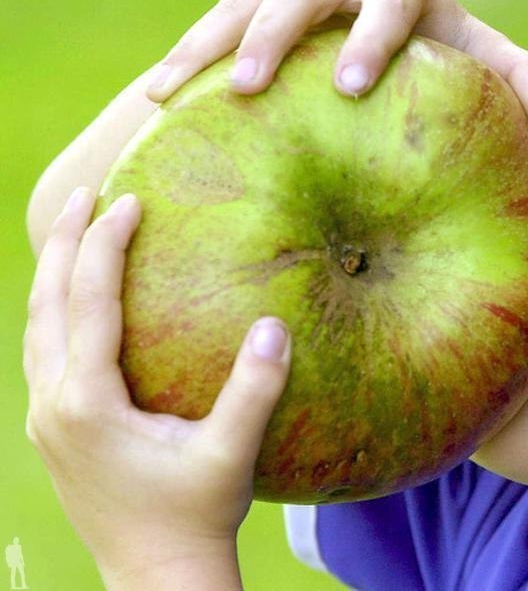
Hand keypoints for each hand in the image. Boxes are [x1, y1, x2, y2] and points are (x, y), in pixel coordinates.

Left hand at [23, 186, 291, 578]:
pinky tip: (79, 302)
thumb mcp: (229, 455)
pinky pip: (44, 353)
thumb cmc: (194, 516)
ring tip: (72, 231)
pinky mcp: (54, 432)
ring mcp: (46, 421)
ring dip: (54, 275)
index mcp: (85, 404)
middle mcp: (52, 406)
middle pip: (45, 305)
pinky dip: (57, 312)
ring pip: (36, 329)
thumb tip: (274, 327)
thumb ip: (252, 392)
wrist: (154, 575)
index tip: (129, 201)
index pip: (88, 303)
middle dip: (62, 244)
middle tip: (81, 193)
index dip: (104, 246)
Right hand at [144, 0, 527, 127]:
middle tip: (254, 87)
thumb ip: (514, 80)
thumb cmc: (435, 50)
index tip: (351, 86)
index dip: (372, 36)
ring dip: (211, 44)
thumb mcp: (477, 61)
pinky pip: (214, 15)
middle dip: (275, 35)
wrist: (377, 18)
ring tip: (174, 91)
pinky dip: (188, 52)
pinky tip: (158, 93)